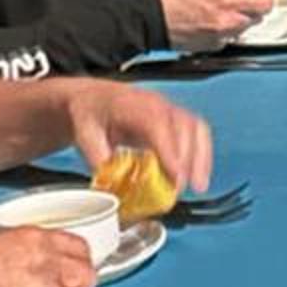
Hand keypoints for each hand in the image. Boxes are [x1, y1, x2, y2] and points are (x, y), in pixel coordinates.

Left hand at [64, 81, 213, 195]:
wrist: (92, 98)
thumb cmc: (90, 113)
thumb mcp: (84, 135)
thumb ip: (98, 159)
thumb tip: (111, 183)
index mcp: (132, 105)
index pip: (158, 126)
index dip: (170, 152)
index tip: (176, 177)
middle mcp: (156, 104)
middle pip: (183, 128)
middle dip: (188, 160)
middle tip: (181, 188)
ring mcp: (168, 109)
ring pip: (196, 128)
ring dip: (201, 158)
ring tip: (198, 185)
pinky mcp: (175, 118)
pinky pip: (197, 132)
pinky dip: (202, 154)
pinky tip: (198, 174)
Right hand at [157, 0, 271, 44]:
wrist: (154, 17)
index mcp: (230, 0)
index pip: (266, 3)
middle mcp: (229, 21)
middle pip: (258, 17)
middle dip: (253, 10)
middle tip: (239, 2)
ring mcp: (223, 36)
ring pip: (244, 29)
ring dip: (240, 21)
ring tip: (220, 12)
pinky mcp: (214, 47)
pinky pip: (229, 39)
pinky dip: (226, 33)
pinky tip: (211, 24)